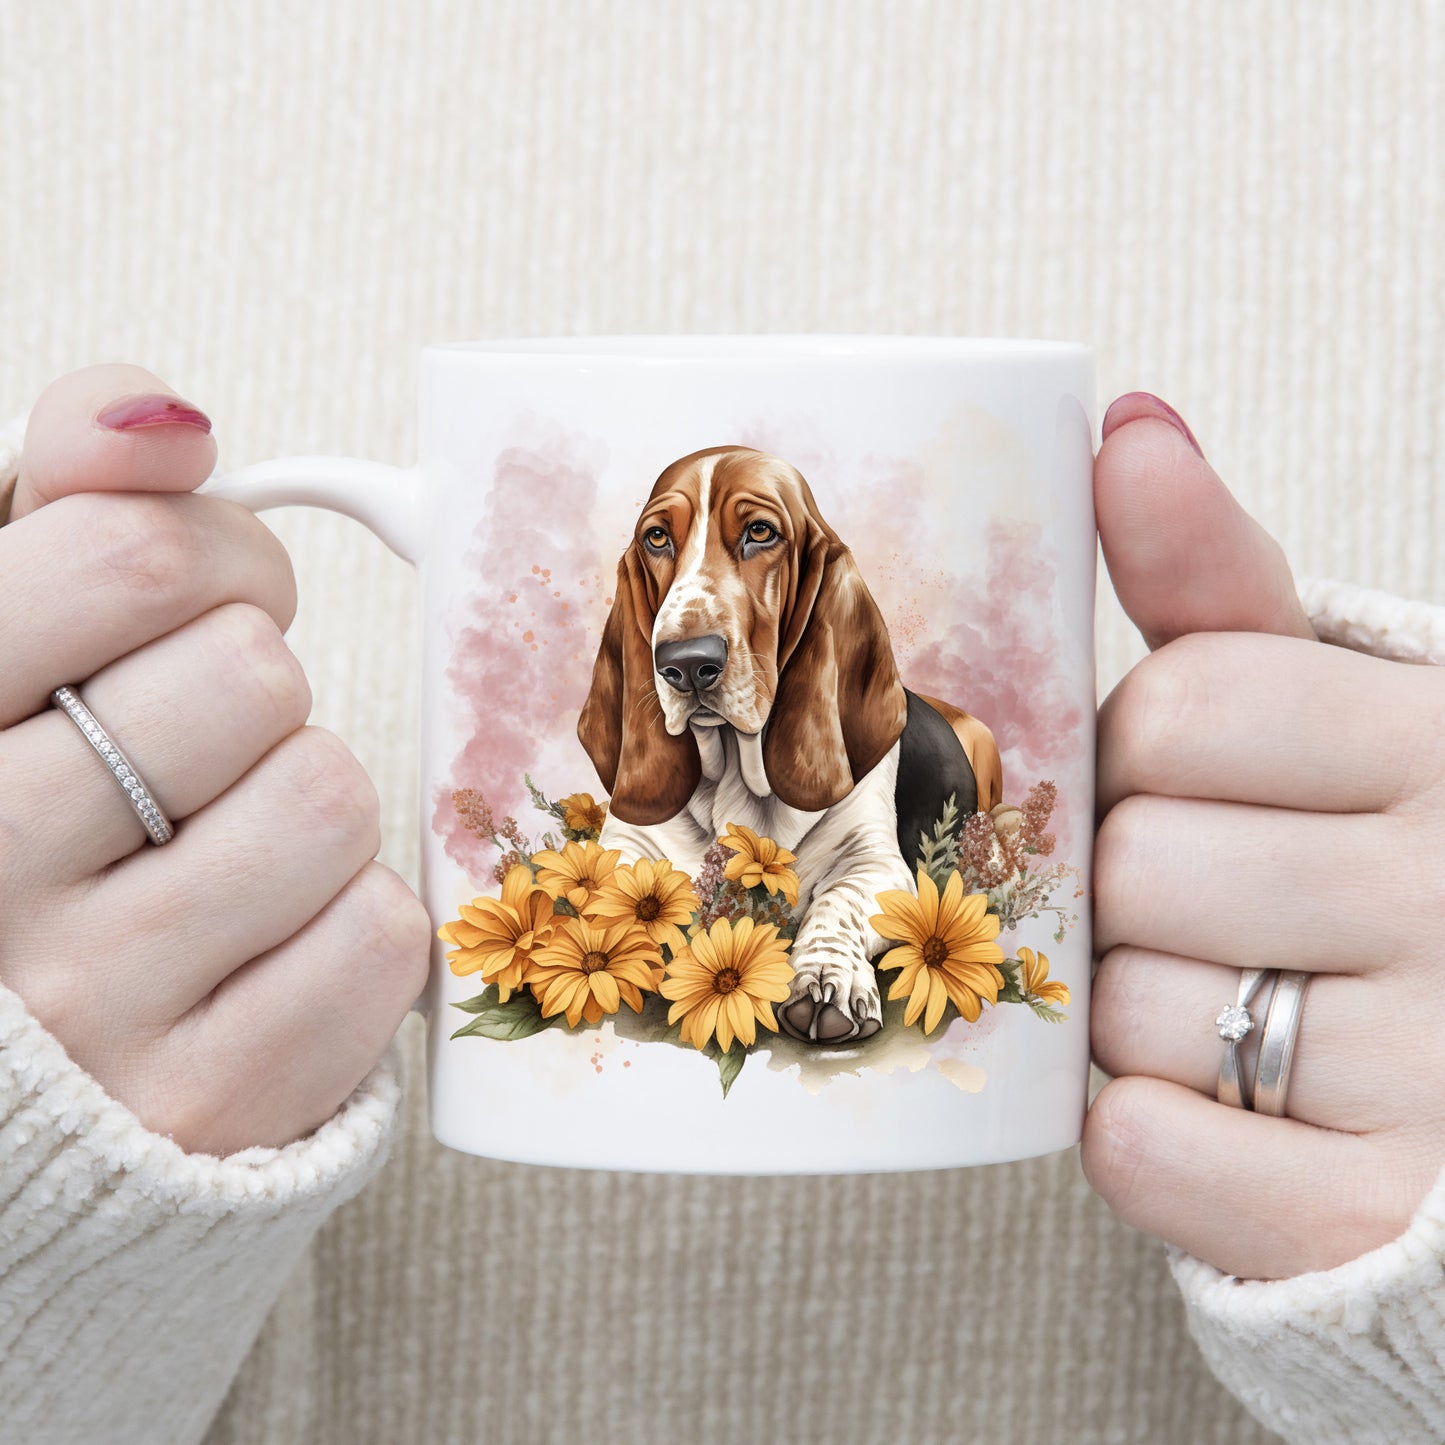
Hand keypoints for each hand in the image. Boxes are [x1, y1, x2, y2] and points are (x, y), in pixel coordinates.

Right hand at [0, 364, 429, 1154]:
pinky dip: (349, 922)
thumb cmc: (27, 818)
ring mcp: (93, 1008)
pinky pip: (381, 935)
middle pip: (250, 675)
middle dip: (251, 687)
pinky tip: (260, 943)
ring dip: (302, 802)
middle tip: (200, 742)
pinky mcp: (211, 1102)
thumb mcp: (3, 644)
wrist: (25, 1075)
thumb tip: (167, 417)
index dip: (212, 554)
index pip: (130, 559)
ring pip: (327, 796)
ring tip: (219, 848)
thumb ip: (69, 504)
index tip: (201, 597)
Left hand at [1082, 392, 1444, 1280]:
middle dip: (1130, 881)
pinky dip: (1141, 1132)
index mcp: (1440, 742)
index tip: (1186, 774)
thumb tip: (1126, 425)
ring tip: (1227, 1000)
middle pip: (1136, 861)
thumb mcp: (1328, 699)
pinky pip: (1145, 1150)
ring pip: (1130, 1010)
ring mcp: (1434, 1070)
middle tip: (1204, 901)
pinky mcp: (1368, 1214)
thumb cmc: (1373, 852)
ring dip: (1135, 1008)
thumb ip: (1218, 579)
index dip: (1142, 748)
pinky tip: (1207, 1103)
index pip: (1185, 705)